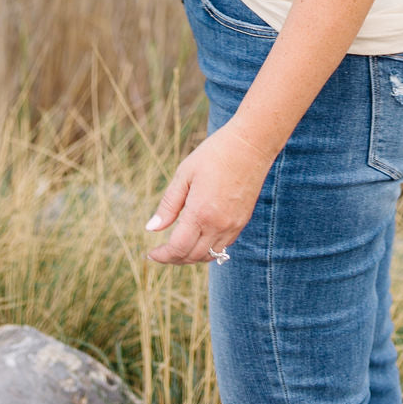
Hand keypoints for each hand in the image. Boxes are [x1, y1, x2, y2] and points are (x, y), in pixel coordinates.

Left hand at [144, 121, 273, 265]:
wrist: (251, 145)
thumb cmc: (215, 154)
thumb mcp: (185, 174)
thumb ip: (168, 205)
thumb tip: (151, 228)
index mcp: (200, 212)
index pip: (178, 248)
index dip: (162, 256)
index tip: (151, 253)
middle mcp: (218, 225)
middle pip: (192, 257)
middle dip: (174, 258)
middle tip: (162, 251)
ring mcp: (233, 225)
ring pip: (209, 256)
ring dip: (191, 257)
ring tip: (179, 246)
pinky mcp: (242, 221)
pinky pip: (223, 246)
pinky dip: (208, 249)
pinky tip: (199, 237)